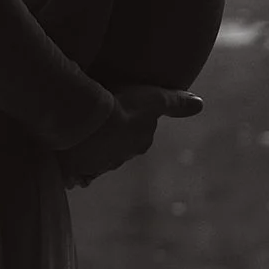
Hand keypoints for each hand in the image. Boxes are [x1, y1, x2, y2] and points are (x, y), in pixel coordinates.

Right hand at [58, 85, 202, 189]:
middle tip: (100, 122)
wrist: (86, 123)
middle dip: (111, 138)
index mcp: (139, 143)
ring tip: (79, 134)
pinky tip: (67, 156)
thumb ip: (175, 102)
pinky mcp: (75, 168)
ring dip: (91, 149)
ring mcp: (97, 164)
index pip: (139, 136)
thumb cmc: (122, 107)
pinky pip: (76, 169)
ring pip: (96, 158)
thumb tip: (200, 104)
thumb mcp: (154, 99)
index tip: (121, 111)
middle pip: (118, 148)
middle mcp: (121, 158)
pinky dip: (73, 164)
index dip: (131, 123)